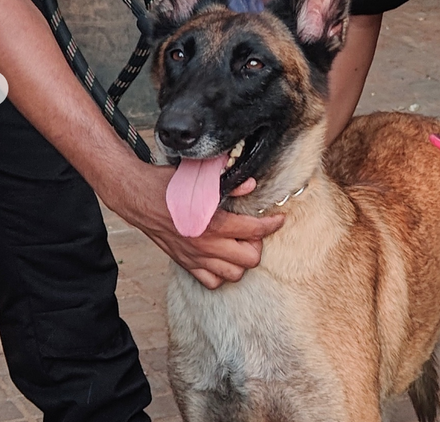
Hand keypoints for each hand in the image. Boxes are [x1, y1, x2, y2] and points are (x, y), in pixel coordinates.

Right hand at [106, 164, 284, 289]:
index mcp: (213, 222)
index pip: (255, 230)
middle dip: (257, 243)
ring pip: (234, 274)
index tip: (278, 219)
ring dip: (241, 260)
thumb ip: (230, 184)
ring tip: (239, 243)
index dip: (272, 224)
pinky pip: (212, 282)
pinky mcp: (186, 264)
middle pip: (250, 258)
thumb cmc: (169, 186)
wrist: (138, 197)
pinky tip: (222, 256)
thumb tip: (251, 185)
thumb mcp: (201, 179)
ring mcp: (196, 258)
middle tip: (253, 230)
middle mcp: (206, 245)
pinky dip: (221, 272)